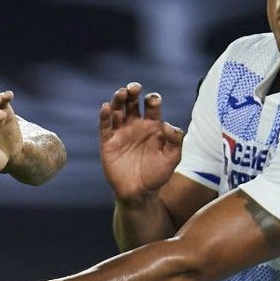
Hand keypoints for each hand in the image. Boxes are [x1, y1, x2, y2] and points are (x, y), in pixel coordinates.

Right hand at [99, 82, 184, 200]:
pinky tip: (106, 107)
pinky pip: (104, 126)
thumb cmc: (158, 175)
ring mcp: (121, 133)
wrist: (140, 193)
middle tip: (134, 87)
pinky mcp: (108, 142)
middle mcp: (135, 125)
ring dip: (118, 99)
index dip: (152, 99)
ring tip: (121, 93)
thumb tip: (168, 124)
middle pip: (132, 102)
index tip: (153, 101)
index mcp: (152, 125)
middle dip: (132, 92)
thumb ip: (175, 140)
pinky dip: (104, 115)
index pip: (151, 105)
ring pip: (117, 110)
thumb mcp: (172, 158)